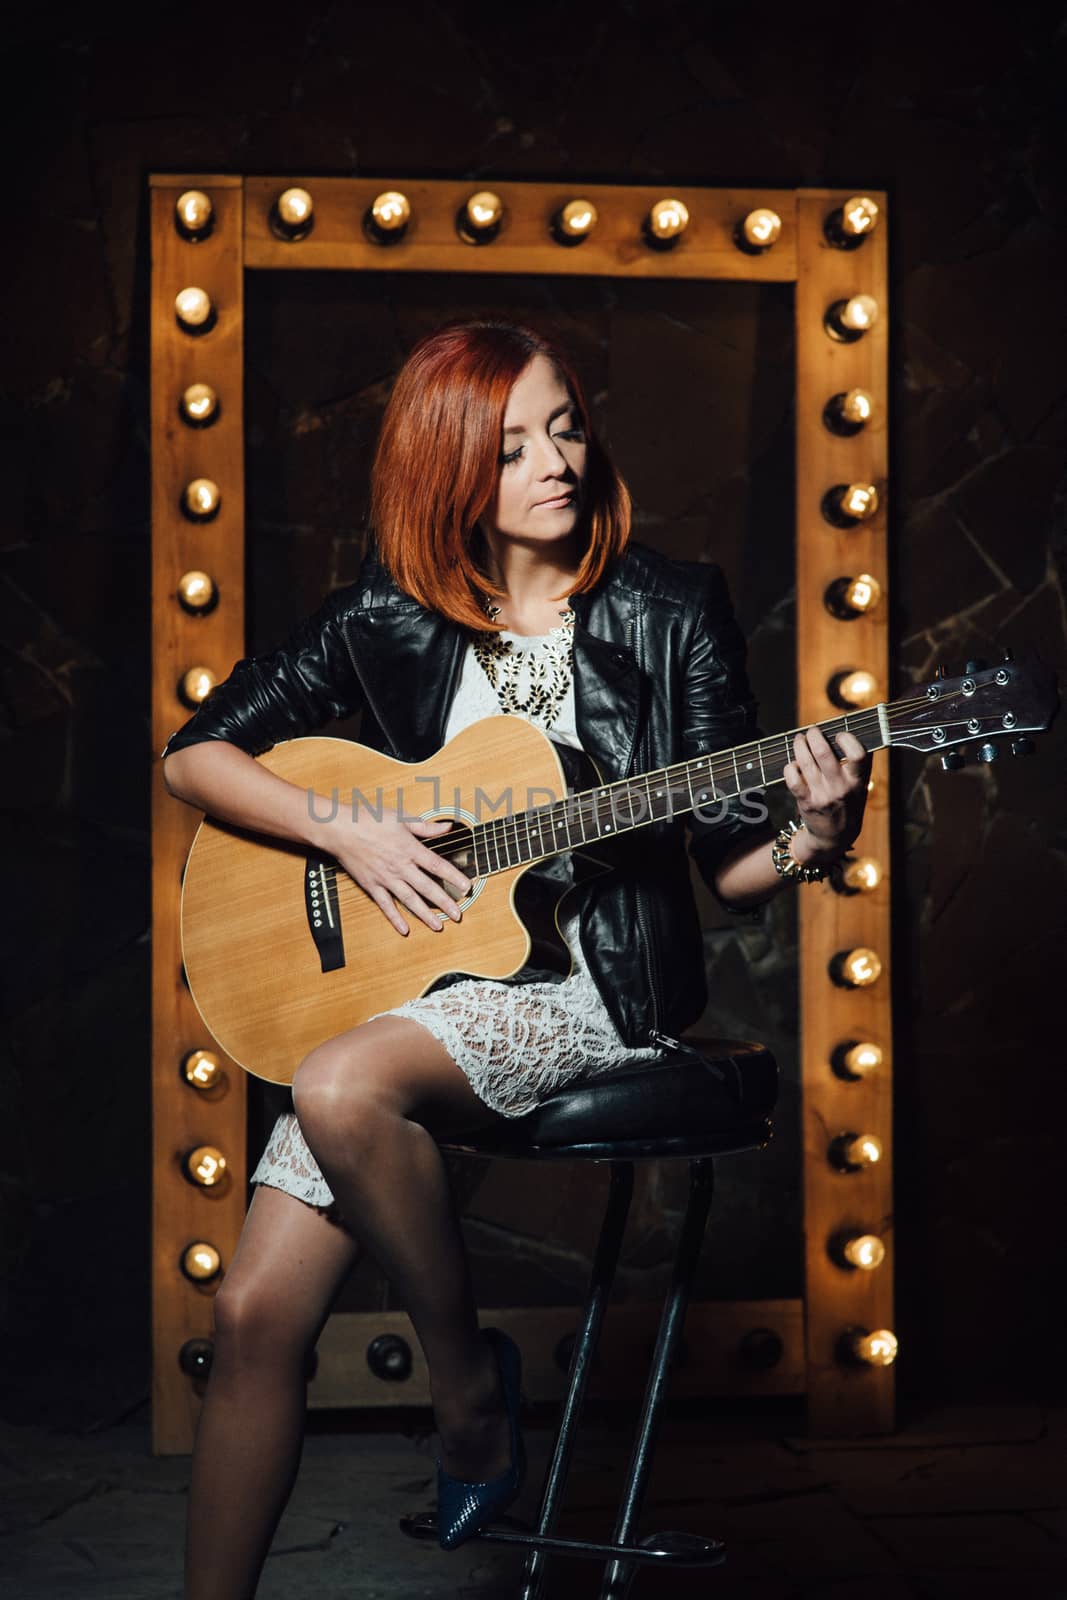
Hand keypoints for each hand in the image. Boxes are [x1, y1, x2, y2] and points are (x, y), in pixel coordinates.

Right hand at [322, 807, 470, 935]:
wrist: (340, 829)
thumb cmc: (369, 819)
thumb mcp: (401, 818)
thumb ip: (425, 827)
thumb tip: (447, 827)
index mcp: (409, 849)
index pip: (437, 866)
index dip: (454, 877)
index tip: (467, 887)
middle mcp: (400, 867)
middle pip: (427, 888)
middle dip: (444, 902)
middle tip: (458, 915)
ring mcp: (385, 878)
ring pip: (409, 900)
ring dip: (425, 914)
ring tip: (438, 926)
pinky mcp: (371, 885)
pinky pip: (386, 905)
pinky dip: (395, 918)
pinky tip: (404, 929)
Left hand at [782, 726, 871, 861]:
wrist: (835, 837)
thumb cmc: (848, 804)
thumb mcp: (861, 787)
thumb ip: (859, 765)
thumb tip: (849, 734)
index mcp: (858, 781)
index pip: (858, 754)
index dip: (847, 739)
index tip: (839, 735)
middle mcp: (841, 788)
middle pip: (823, 753)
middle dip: (814, 735)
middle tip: (812, 731)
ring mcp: (822, 795)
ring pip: (805, 762)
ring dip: (799, 746)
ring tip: (799, 740)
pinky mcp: (806, 802)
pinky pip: (793, 778)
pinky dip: (790, 767)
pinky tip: (793, 764)